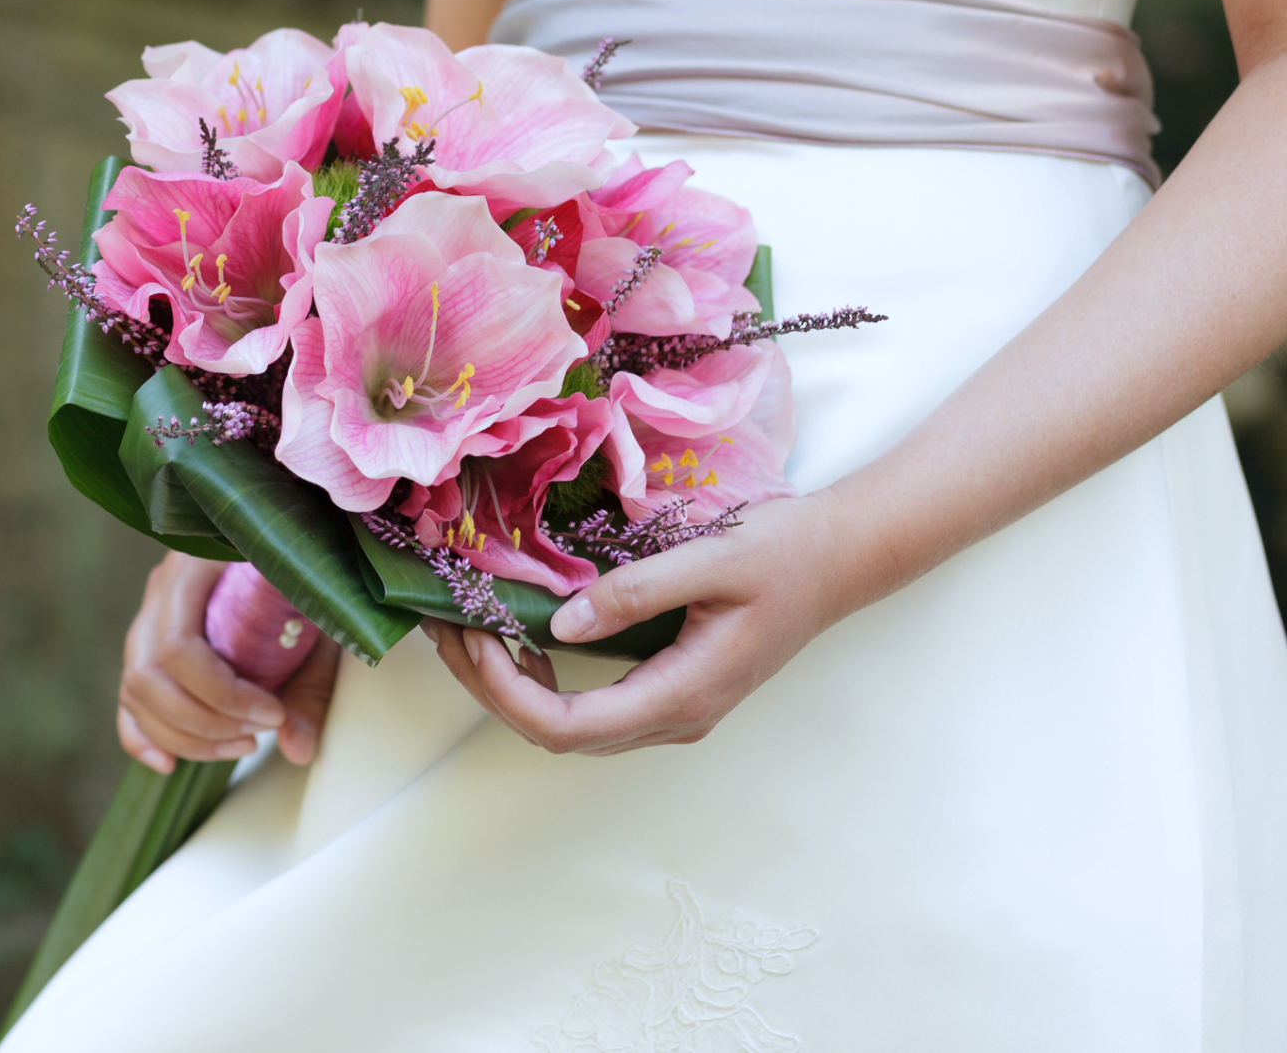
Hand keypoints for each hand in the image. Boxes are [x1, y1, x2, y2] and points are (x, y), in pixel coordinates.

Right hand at [118, 552, 341, 772]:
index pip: (179, 648)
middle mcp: (161, 590)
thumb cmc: (302, 570)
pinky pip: (129, 699)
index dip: (222, 695)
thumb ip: (310, 680)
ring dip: (185, 735)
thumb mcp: (318, 615)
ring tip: (241, 746)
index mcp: (194, 566)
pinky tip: (170, 764)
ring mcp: (148, 616)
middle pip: (149, 675)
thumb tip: (297, 746)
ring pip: (136, 690)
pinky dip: (143, 737)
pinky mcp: (149, 645)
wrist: (290, 536)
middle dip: (203, 722)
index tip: (272, 714)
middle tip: (257, 735)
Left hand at [424, 493, 863, 754]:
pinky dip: (543, 682)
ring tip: (465, 632)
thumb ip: (635, 593)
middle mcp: (674, 717)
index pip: (568, 725)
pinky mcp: (671, 690)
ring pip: (571, 727)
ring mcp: (674, 709)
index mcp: (683, 694)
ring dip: (511, 688)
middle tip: (445, 630)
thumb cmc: (784, 553)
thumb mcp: (712, 558)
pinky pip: (592, 707)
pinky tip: (520, 640)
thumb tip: (558, 626)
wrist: (840, 559)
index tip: (468, 640)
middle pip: (558, 734)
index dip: (506, 694)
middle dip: (491, 689)